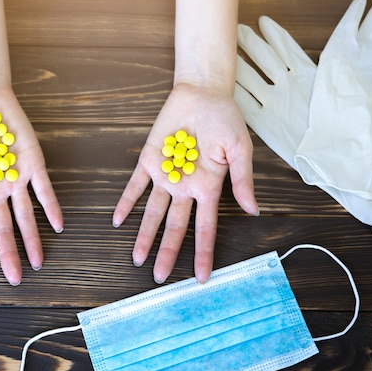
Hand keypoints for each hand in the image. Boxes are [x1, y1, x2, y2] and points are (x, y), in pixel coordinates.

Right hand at [0, 87, 62, 287]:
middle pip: (2, 230)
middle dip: (8, 256)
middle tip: (15, 281)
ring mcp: (15, 179)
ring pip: (25, 216)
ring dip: (32, 239)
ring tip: (38, 263)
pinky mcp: (33, 164)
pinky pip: (44, 189)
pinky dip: (51, 207)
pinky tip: (58, 225)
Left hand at [113, 83, 258, 283]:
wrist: (202, 92)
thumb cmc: (225, 119)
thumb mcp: (240, 149)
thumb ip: (243, 180)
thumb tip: (252, 210)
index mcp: (209, 188)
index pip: (206, 228)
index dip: (204, 253)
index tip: (203, 278)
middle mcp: (185, 187)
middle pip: (175, 226)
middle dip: (168, 251)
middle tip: (159, 277)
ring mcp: (166, 175)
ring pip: (153, 212)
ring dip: (145, 234)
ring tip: (137, 258)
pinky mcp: (149, 160)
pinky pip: (135, 185)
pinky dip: (127, 201)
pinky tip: (118, 220)